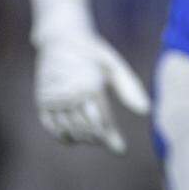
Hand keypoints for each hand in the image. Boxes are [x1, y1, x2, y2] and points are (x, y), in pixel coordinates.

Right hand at [34, 32, 149, 153]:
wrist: (62, 38)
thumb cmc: (94, 53)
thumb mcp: (114, 66)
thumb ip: (129, 89)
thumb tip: (146, 111)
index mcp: (90, 86)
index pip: (101, 122)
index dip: (111, 138)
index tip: (120, 150)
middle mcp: (70, 95)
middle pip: (86, 129)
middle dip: (99, 139)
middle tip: (108, 140)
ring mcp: (54, 99)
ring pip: (69, 130)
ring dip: (83, 139)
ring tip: (95, 138)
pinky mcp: (42, 100)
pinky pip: (51, 126)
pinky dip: (62, 136)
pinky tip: (74, 138)